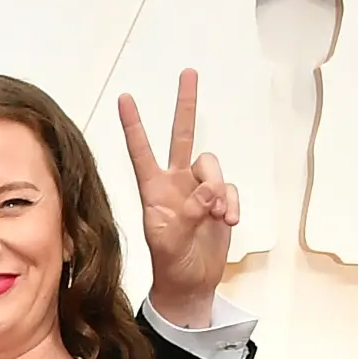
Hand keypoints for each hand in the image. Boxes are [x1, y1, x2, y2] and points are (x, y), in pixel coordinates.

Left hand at [117, 70, 239, 328]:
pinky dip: (232, 203)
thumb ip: (188, 214)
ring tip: (217, 215)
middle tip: (188, 74)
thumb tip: (208, 191)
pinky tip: (229, 220)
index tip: (125, 98)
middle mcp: (175, 184)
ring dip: (219, 188)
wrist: (190, 285)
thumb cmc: (170, 266)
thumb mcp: (170, 242)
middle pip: (182, 137)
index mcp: (153, 191)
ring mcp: (198, 191)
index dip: (134, 126)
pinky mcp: (219, 201)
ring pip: (213, 167)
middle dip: (186, 105)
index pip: (142, 152)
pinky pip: (230, 189)